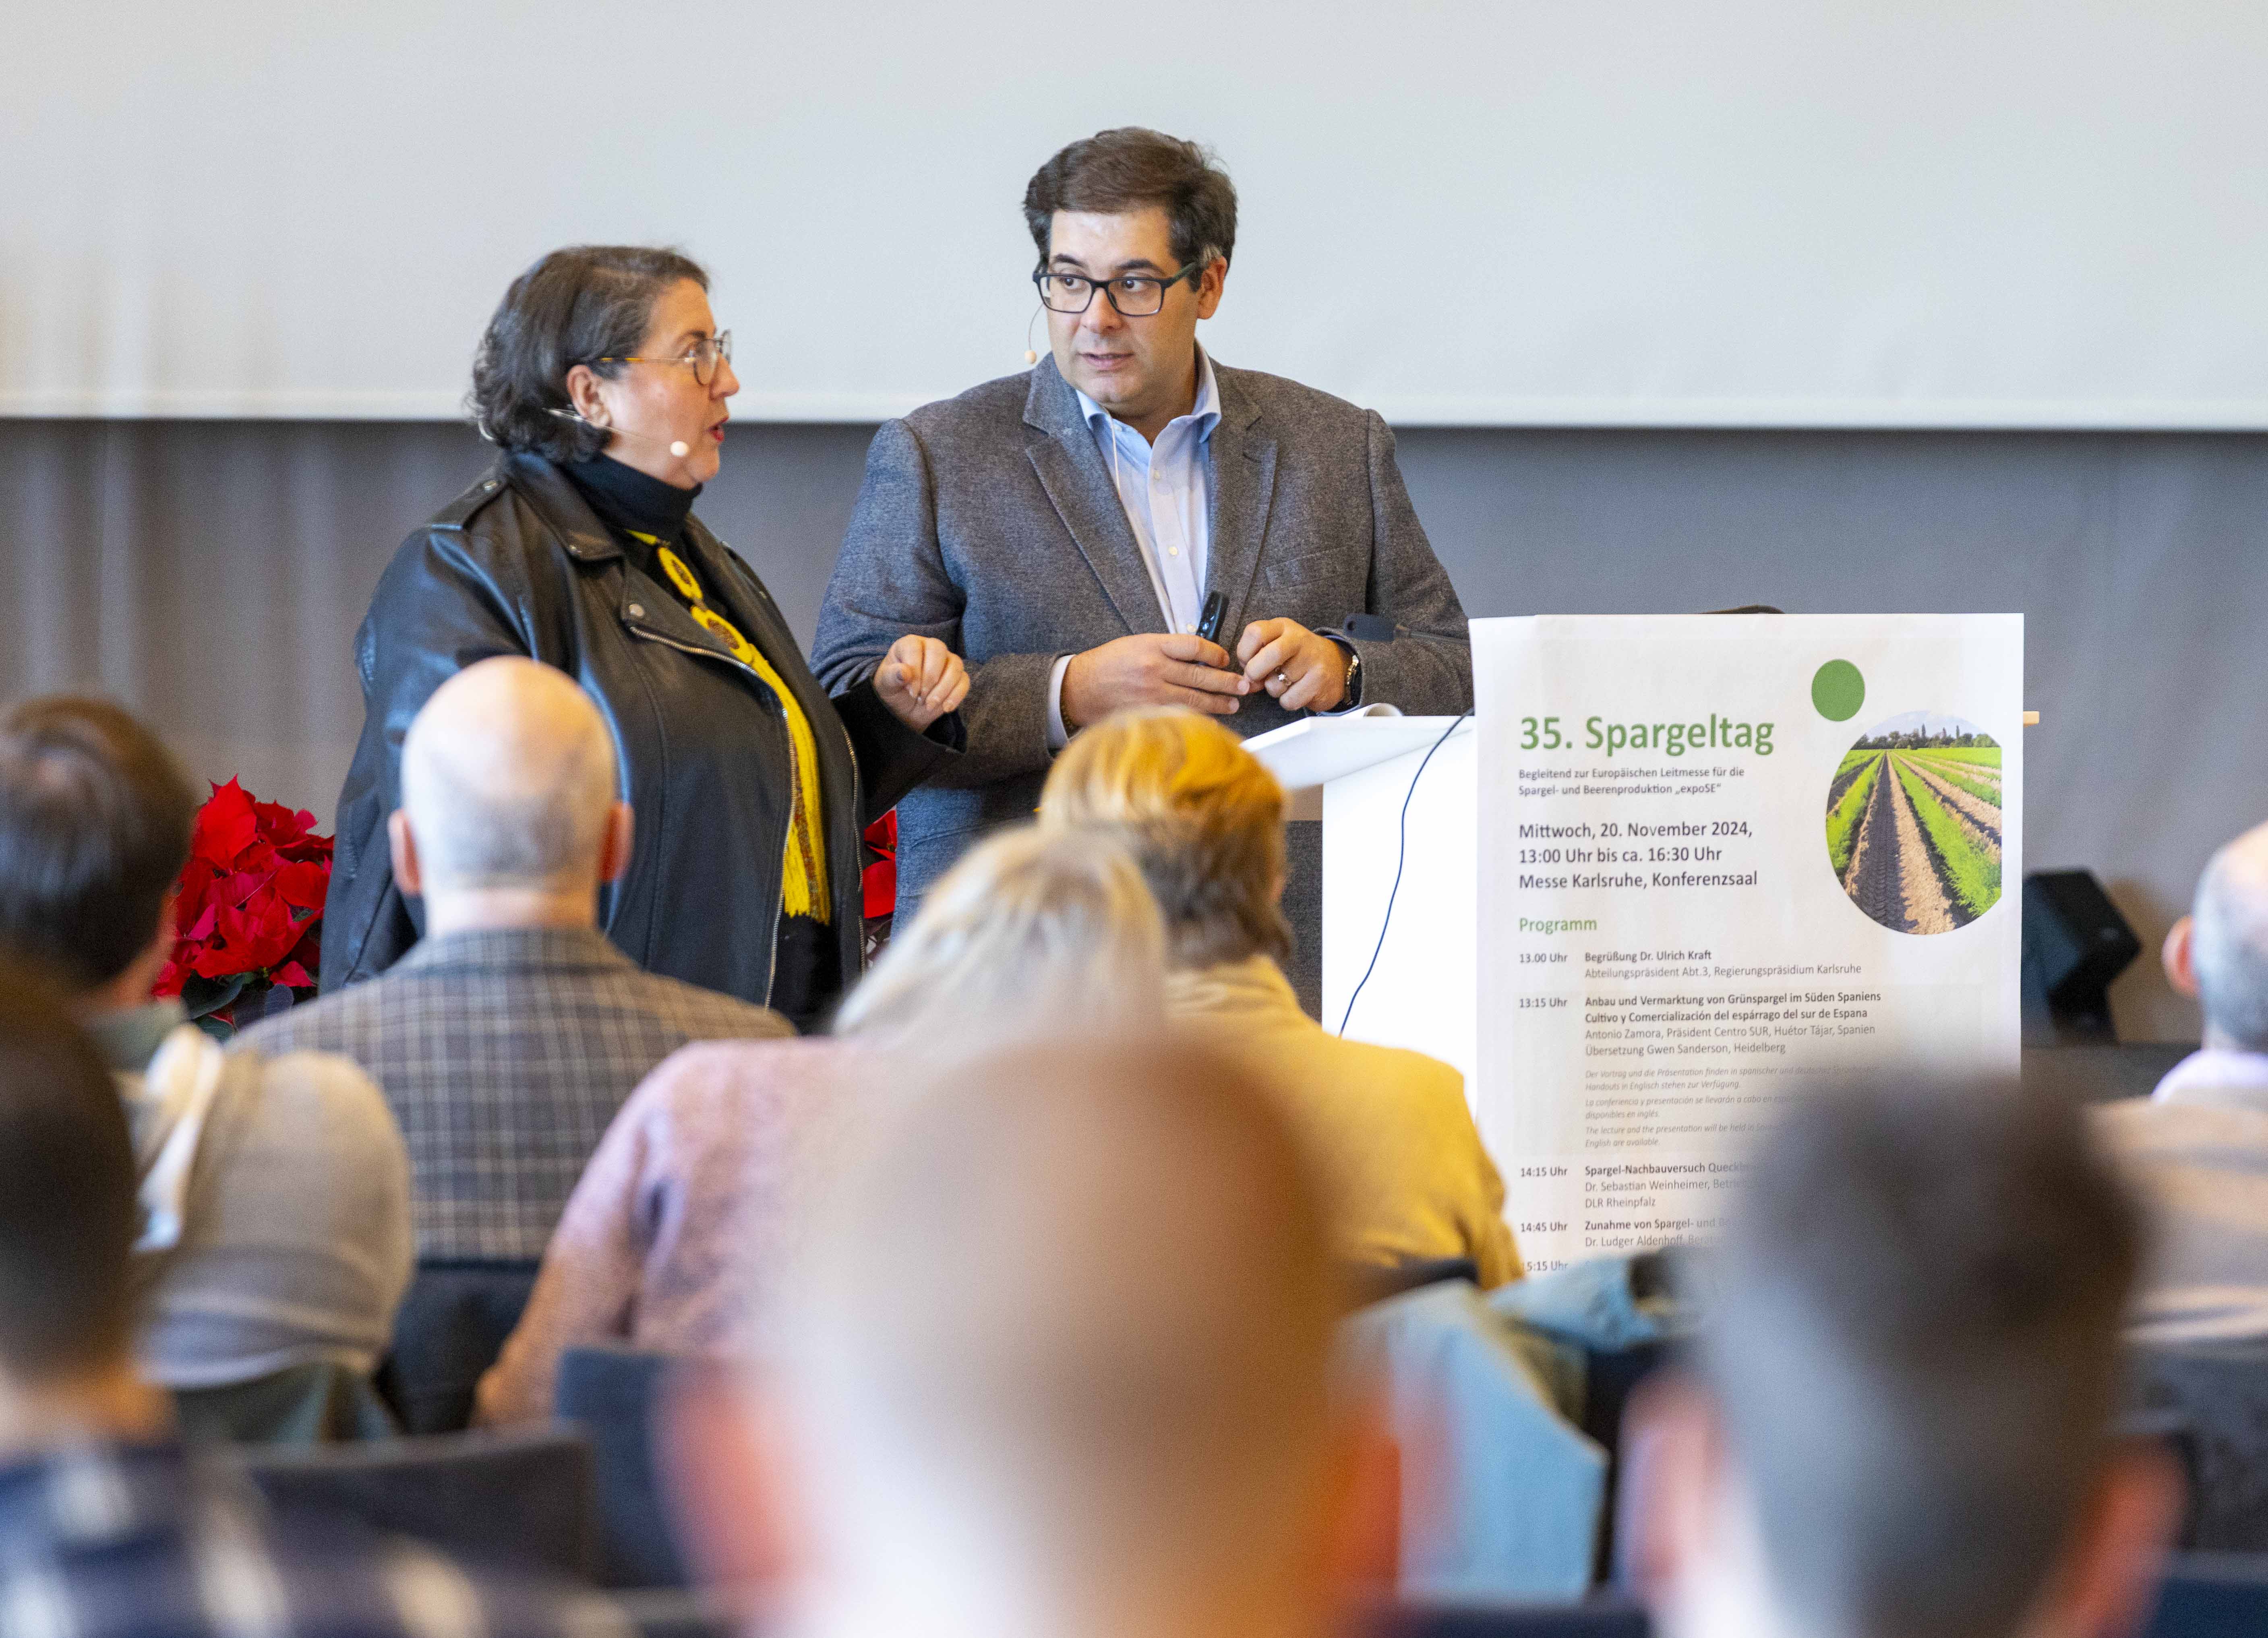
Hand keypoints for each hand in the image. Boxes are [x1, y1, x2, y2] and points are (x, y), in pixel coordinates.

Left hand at [873, 635, 968, 730]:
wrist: (905, 708)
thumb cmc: (893, 690)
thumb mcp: (886, 685)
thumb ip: (891, 676)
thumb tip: (905, 672)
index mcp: (909, 644)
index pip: (915, 648)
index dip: (914, 669)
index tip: (910, 690)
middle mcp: (930, 648)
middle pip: (939, 651)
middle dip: (930, 677)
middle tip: (920, 697)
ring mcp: (946, 661)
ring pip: (955, 665)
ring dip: (943, 688)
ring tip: (929, 705)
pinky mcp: (958, 676)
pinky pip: (964, 681)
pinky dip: (955, 696)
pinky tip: (944, 708)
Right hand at [1060, 632, 1252, 730]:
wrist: (1079, 688)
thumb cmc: (1108, 664)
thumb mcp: (1136, 644)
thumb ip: (1166, 649)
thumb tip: (1198, 656)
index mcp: (1152, 646)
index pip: (1195, 646)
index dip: (1216, 653)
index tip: (1225, 659)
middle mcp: (1155, 668)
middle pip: (1201, 674)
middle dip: (1227, 681)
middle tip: (1244, 685)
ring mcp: (1152, 693)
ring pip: (1195, 698)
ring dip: (1219, 702)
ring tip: (1234, 704)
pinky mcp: (1148, 713)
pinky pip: (1181, 715)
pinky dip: (1198, 718)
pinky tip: (1211, 720)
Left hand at [1237, 618, 1348, 711]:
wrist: (1336, 666)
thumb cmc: (1296, 658)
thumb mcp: (1276, 647)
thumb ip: (1255, 660)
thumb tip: (1245, 683)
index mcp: (1283, 626)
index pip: (1255, 632)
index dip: (1244, 652)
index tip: (1247, 662)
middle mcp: (1299, 639)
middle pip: (1269, 655)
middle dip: (1254, 673)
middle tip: (1257, 679)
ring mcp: (1311, 659)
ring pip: (1276, 684)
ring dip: (1272, 690)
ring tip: (1284, 683)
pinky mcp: (1319, 680)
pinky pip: (1289, 699)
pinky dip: (1287, 701)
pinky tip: (1296, 692)